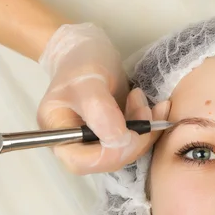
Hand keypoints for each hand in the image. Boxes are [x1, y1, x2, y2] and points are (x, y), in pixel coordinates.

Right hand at [37, 22, 170, 173]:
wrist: (88, 51)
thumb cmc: (81, 63)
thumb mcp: (87, 80)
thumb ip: (99, 109)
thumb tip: (117, 139)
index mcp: (58, 134)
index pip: (82, 162)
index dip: (111, 154)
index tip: (132, 131)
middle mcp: (75, 145)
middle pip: (107, 162)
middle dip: (134, 140)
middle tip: (143, 108)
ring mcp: (96, 144)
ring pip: (126, 153)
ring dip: (145, 132)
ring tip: (142, 100)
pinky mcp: (114, 138)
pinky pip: (136, 143)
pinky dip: (150, 128)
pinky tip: (156, 108)